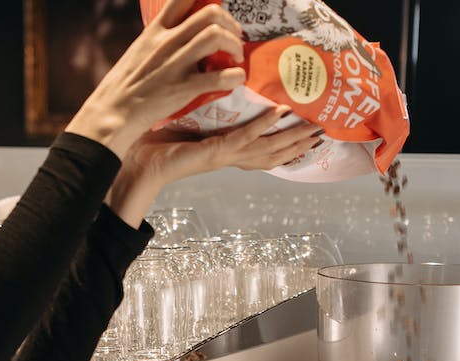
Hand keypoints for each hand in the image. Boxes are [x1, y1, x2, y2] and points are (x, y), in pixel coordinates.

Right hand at [65, 0, 245, 158]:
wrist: (112, 114)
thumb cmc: (123, 88)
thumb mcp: (137, 53)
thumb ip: (158, 43)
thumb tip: (177, 39)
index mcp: (154, 32)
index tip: (216, 13)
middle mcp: (166, 43)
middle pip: (209, 13)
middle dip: (230, 23)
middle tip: (234, 38)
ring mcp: (175, 64)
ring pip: (216, 35)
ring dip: (235, 44)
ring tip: (236, 57)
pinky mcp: (183, 88)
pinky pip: (220, 76)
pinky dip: (235, 76)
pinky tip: (236, 79)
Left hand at [107, 107, 324, 226]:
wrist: (135, 168)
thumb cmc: (154, 148)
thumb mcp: (185, 128)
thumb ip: (202, 116)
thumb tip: (211, 94)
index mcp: (224, 154)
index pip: (262, 151)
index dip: (286, 146)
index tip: (307, 137)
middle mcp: (228, 158)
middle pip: (273, 155)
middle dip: (299, 145)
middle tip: (324, 133)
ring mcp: (222, 156)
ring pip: (265, 149)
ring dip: (291, 137)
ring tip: (313, 127)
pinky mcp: (212, 152)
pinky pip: (242, 138)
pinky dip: (261, 125)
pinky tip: (277, 112)